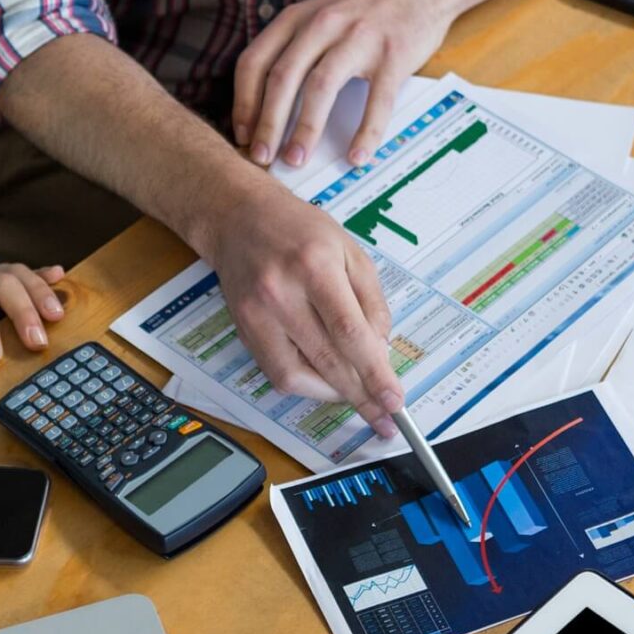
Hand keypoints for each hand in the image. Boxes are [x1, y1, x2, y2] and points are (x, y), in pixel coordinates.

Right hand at [198, 180, 402, 433]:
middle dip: (361, 395)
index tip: (394, 399)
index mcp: (315, 265)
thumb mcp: (350, 250)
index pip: (349, 332)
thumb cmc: (300, 230)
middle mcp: (281, 292)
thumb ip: (371, 301)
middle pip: (326, 360)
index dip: (374, 372)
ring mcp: (257, 314)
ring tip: (359, 398)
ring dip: (333, 394)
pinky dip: (306, 385)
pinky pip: (276, 374)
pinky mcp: (243, 329)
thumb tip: (380, 351)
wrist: (239, 217)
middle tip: (384, 416)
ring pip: (298, 377)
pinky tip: (326, 382)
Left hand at [231, 0, 453, 170]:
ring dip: (305, 129)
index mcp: (297, 18)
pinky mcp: (393, 54)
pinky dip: (366, 133)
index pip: (254, 62)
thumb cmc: (366, 5)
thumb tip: (268, 104)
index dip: (243, 103)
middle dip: (268, 124)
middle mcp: (323, 24)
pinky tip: (357, 157)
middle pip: (282, 78)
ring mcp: (359, 37)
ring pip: (321, 87)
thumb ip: (293, 47)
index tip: (241, 135)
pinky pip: (377, 100)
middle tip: (261, 158)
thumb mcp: (318, 13)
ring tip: (297, 159)